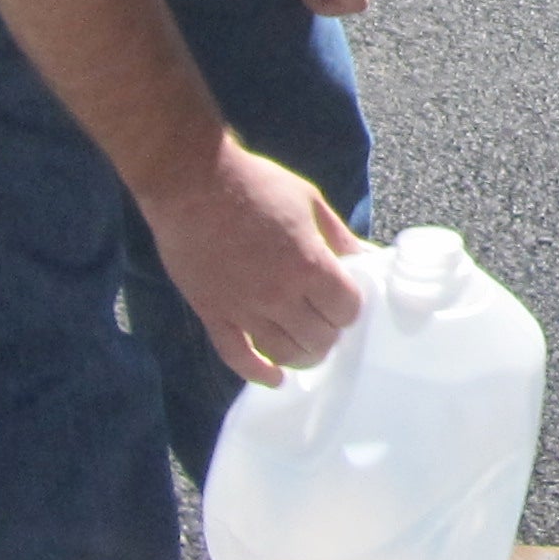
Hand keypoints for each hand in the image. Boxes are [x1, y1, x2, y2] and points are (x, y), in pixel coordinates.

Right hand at [142, 138, 365, 384]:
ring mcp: (244, 309)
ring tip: (308, 347)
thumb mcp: (310, 202)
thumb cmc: (255, 184)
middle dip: (330, 331)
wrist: (191, 182)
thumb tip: (367, 258)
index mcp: (310, 265)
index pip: (346, 310)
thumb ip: (339, 237)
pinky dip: (257, 373)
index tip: (344, 299)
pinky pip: (237, 356)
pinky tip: (274, 378)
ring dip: (303, 355)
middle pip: (319, 337)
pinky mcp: (213, 313)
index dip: (349, 307)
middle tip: (326, 320)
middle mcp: (280, 295)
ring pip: (284, 353)